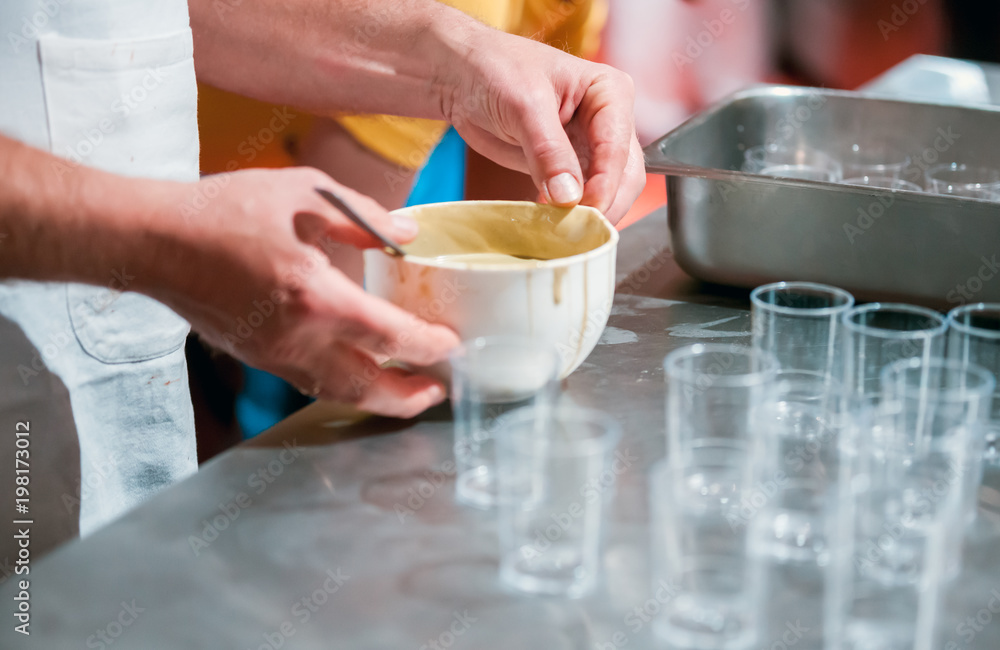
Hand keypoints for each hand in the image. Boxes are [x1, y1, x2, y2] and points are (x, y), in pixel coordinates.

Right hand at [157, 168, 459, 417]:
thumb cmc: (223, 211)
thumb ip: (363, 218)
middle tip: (438, 391)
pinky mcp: (256, 356)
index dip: (429, 346)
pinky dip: (342, 385)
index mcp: (317, 298)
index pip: (391, 337)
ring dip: (377, 398)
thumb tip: (406, 235)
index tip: (452, 345)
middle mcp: (298, 339)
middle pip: (367, 388)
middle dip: (409, 397)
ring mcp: (274, 354)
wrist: (152, 241)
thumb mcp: (303, 193)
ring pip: (337, 393)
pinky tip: (355, 370)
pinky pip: (309, 382)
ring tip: (406, 390)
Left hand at [441, 26, 645, 223]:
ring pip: (607, 192)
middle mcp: (609, 121)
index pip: (618, 148)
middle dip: (603, 205)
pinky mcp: (569, 169)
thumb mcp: (524, 105)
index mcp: (610, 92)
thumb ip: (548, 150)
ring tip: (560, 230)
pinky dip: (569, 216)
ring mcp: (590, 147)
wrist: (463, 77)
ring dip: (588, 215)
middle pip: (624, 176)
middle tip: (574, 230)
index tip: (584, 210)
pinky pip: (580, 199)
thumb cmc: (496, 70)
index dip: (605, 184)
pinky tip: (550, 222)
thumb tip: (569, 196)